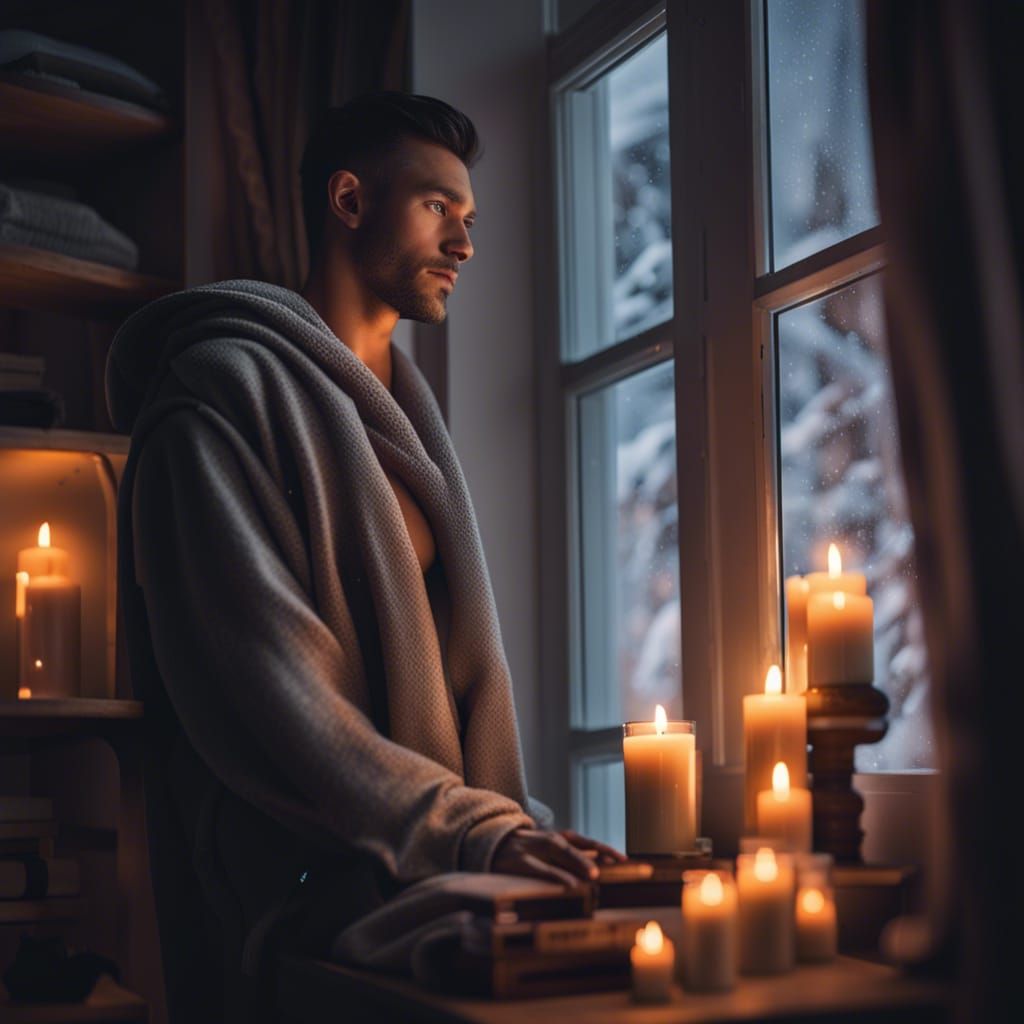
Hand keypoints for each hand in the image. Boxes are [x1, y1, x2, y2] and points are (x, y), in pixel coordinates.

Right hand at [491, 827, 627, 888]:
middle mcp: (544, 840)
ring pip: (558, 852)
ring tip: (594, 873)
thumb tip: (592, 873)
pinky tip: (568, 885)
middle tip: (617, 863)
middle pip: (574, 844)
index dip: (602, 848)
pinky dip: (555, 876)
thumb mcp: (541, 852)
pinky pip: (539, 869)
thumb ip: (563, 860)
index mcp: (552, 838)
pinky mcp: (517, 862)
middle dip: (596, 853)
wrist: (483, 843)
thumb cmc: (519, 853)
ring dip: (577, 861)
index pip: (582, 841)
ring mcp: (530, 849)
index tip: (625, 859)